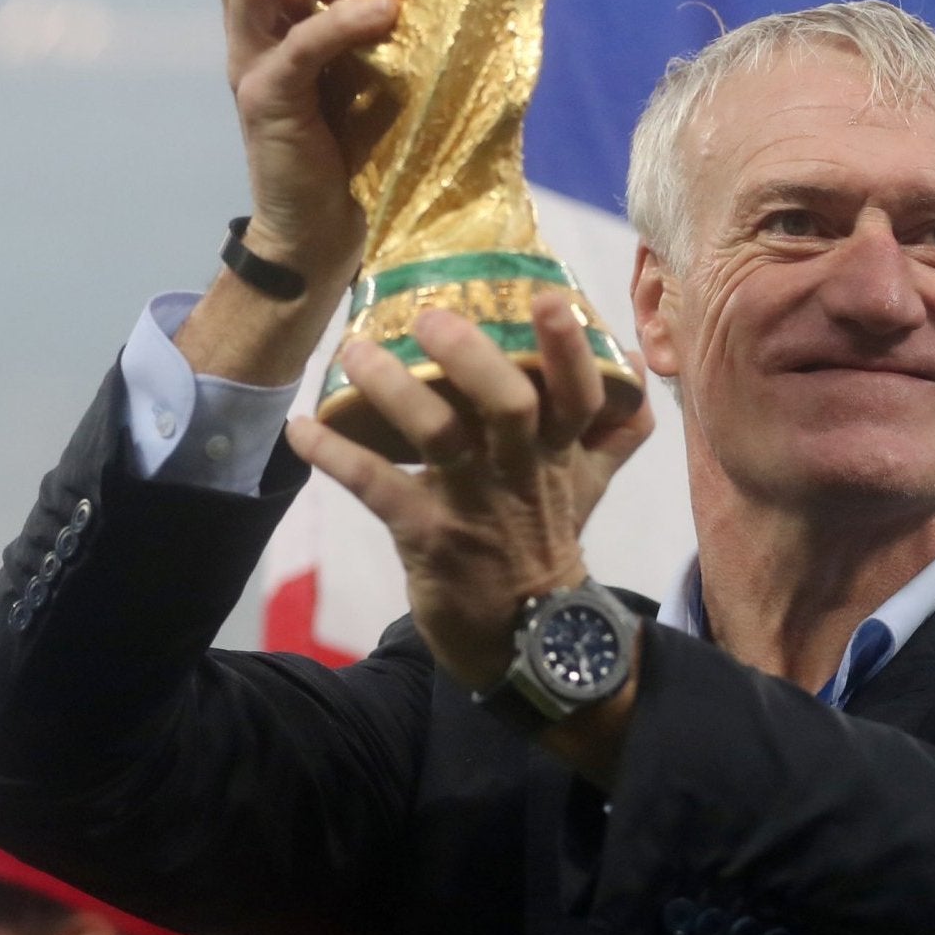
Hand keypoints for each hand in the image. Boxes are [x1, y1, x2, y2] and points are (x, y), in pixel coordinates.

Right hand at [208, 0, 399, 284]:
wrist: (328, 228)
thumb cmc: (357, 136)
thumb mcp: (366, 52)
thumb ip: (371, 0)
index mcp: (267, 9)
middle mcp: (249, 28)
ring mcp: (253, 64)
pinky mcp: (268, 106)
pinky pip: (293, 50)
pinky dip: (339, 23)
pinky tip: (382, 15)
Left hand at [287, 293, 653, 691]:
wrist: (525, 638)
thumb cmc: (545, 541)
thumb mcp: (588, 484)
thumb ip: (611, 428)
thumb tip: (634, 362)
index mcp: (560, 452)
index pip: (580, 395)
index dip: (567, 349)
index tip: (548, 296)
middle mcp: (520, 471)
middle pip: (511, 404)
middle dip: (473, 356)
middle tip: (430, 316)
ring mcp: (473, 504)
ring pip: (439, 437)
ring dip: (392, 391)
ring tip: (353, 352)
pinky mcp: (428, 536)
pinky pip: (378, 489)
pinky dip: (335, 455)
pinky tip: (300, 428)